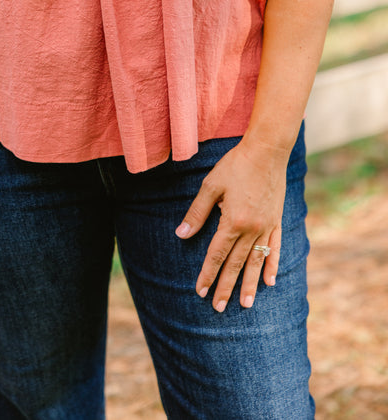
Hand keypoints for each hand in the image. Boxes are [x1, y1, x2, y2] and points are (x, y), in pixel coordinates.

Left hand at [175, 140, 288, 311]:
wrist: (267, 151)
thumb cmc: (235, 165)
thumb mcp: (211, 186)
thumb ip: (197, 213)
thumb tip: (181, 235)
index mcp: (233, 221)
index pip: (217, 254)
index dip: (207, 273)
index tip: (200, 291)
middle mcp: (251, 229)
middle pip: (236, 264)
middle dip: (226, 286)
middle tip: (218, 308)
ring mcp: (267, 227)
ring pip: (256, 262)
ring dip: (250, 285)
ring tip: (245, 305)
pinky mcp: (277, 221)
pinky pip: (274, 248)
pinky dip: (272, 265)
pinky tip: (270, 281)